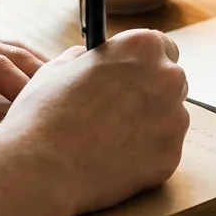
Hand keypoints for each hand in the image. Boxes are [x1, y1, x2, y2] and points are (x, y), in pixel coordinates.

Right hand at [0, 29, 188, 215]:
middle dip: (150, 94)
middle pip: (171, 83)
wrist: (40, 168)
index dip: (145, 63)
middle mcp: (168, 78)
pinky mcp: (171, 156)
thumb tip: (92, 60)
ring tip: (108, 141)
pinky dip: (144, 158)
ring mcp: (174, 119)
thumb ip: (86, 59)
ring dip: (149, 126)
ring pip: (169, 119)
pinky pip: (162, 152)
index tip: (134, 75)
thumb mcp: (58, 68)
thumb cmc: (43, 114)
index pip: (163, 47)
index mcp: (142, 47)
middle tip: (118, 112)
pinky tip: (112, 161)